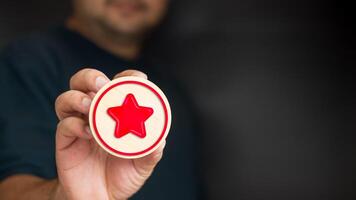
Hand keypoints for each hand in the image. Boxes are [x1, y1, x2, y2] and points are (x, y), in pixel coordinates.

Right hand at [54, 69, 164, 199]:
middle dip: (91, 76)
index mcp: (115, 114)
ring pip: (67, 99)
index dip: (127, 77)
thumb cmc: (123, 176)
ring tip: (90, 104)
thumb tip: (160, 139)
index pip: (118, 86)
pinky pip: (64, 125)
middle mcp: (94, 115)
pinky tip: (87, 133)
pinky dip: (74, 124)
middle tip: (101, 84)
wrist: (101, 198)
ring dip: (77, 96)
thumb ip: (151, 152)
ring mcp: (78, 126)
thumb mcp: (143, 164)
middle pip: (84, 83)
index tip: (139, 78)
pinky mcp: (65, 141)